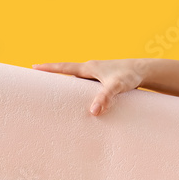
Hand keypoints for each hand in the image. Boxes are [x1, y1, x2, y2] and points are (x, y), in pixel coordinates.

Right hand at [32, 59, 147, 115]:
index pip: (64, 67)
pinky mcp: (105, 81)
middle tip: (38, 80)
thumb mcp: (116, 87)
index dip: (49, 68)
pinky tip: (80, 100)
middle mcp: (92, 69)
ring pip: (78, 81)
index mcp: (89, 68)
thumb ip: (105, 98)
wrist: (145, 71)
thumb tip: (93, 112)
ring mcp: (98, 75)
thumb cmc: (130, 76)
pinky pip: (88, 86)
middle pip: (68, 73)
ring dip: (67, 85)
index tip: (34, 67)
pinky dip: (81, 91)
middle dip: (54, 76)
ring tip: (55, 94)